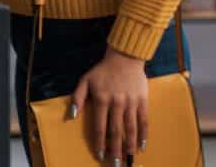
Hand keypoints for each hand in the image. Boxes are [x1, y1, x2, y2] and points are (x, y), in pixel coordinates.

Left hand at [72, 48, 148, 162]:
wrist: (124, 59)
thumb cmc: (102, 71)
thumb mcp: (85, 81)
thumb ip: (77, 98)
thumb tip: (72, 116)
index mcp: (101, 99)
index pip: (100, 126)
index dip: (99, 142)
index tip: (99, 155)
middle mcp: (117, 103)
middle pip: (116, 131)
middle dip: (115, 149)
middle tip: (116, 164)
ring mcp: (131, 103)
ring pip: (131, 128)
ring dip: (129, 145)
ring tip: (129, 158)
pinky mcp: (143, 101)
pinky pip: (144, 120)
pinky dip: (143, 134)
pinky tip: (142, 145)